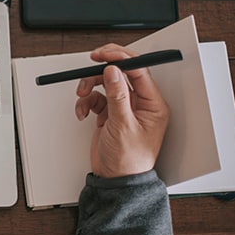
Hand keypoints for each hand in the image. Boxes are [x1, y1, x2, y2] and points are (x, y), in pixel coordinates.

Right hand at [74, 44, 170, 177]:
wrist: (115, 180)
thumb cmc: (128, 161)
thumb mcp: (123, 125)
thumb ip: (117, 95)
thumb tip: (114, 71)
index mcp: (153, 104)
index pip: (139, 71)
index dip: (121, 58)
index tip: (104, 54)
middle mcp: (140, 103)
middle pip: (121, 73)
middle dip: (102, 70)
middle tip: (90, 63)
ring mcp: (124, 108)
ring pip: (105, 84)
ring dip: (90, 86)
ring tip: (82, 96)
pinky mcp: (110, 114)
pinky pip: (96, 98)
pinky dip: (86, 102)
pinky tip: (82, 113)